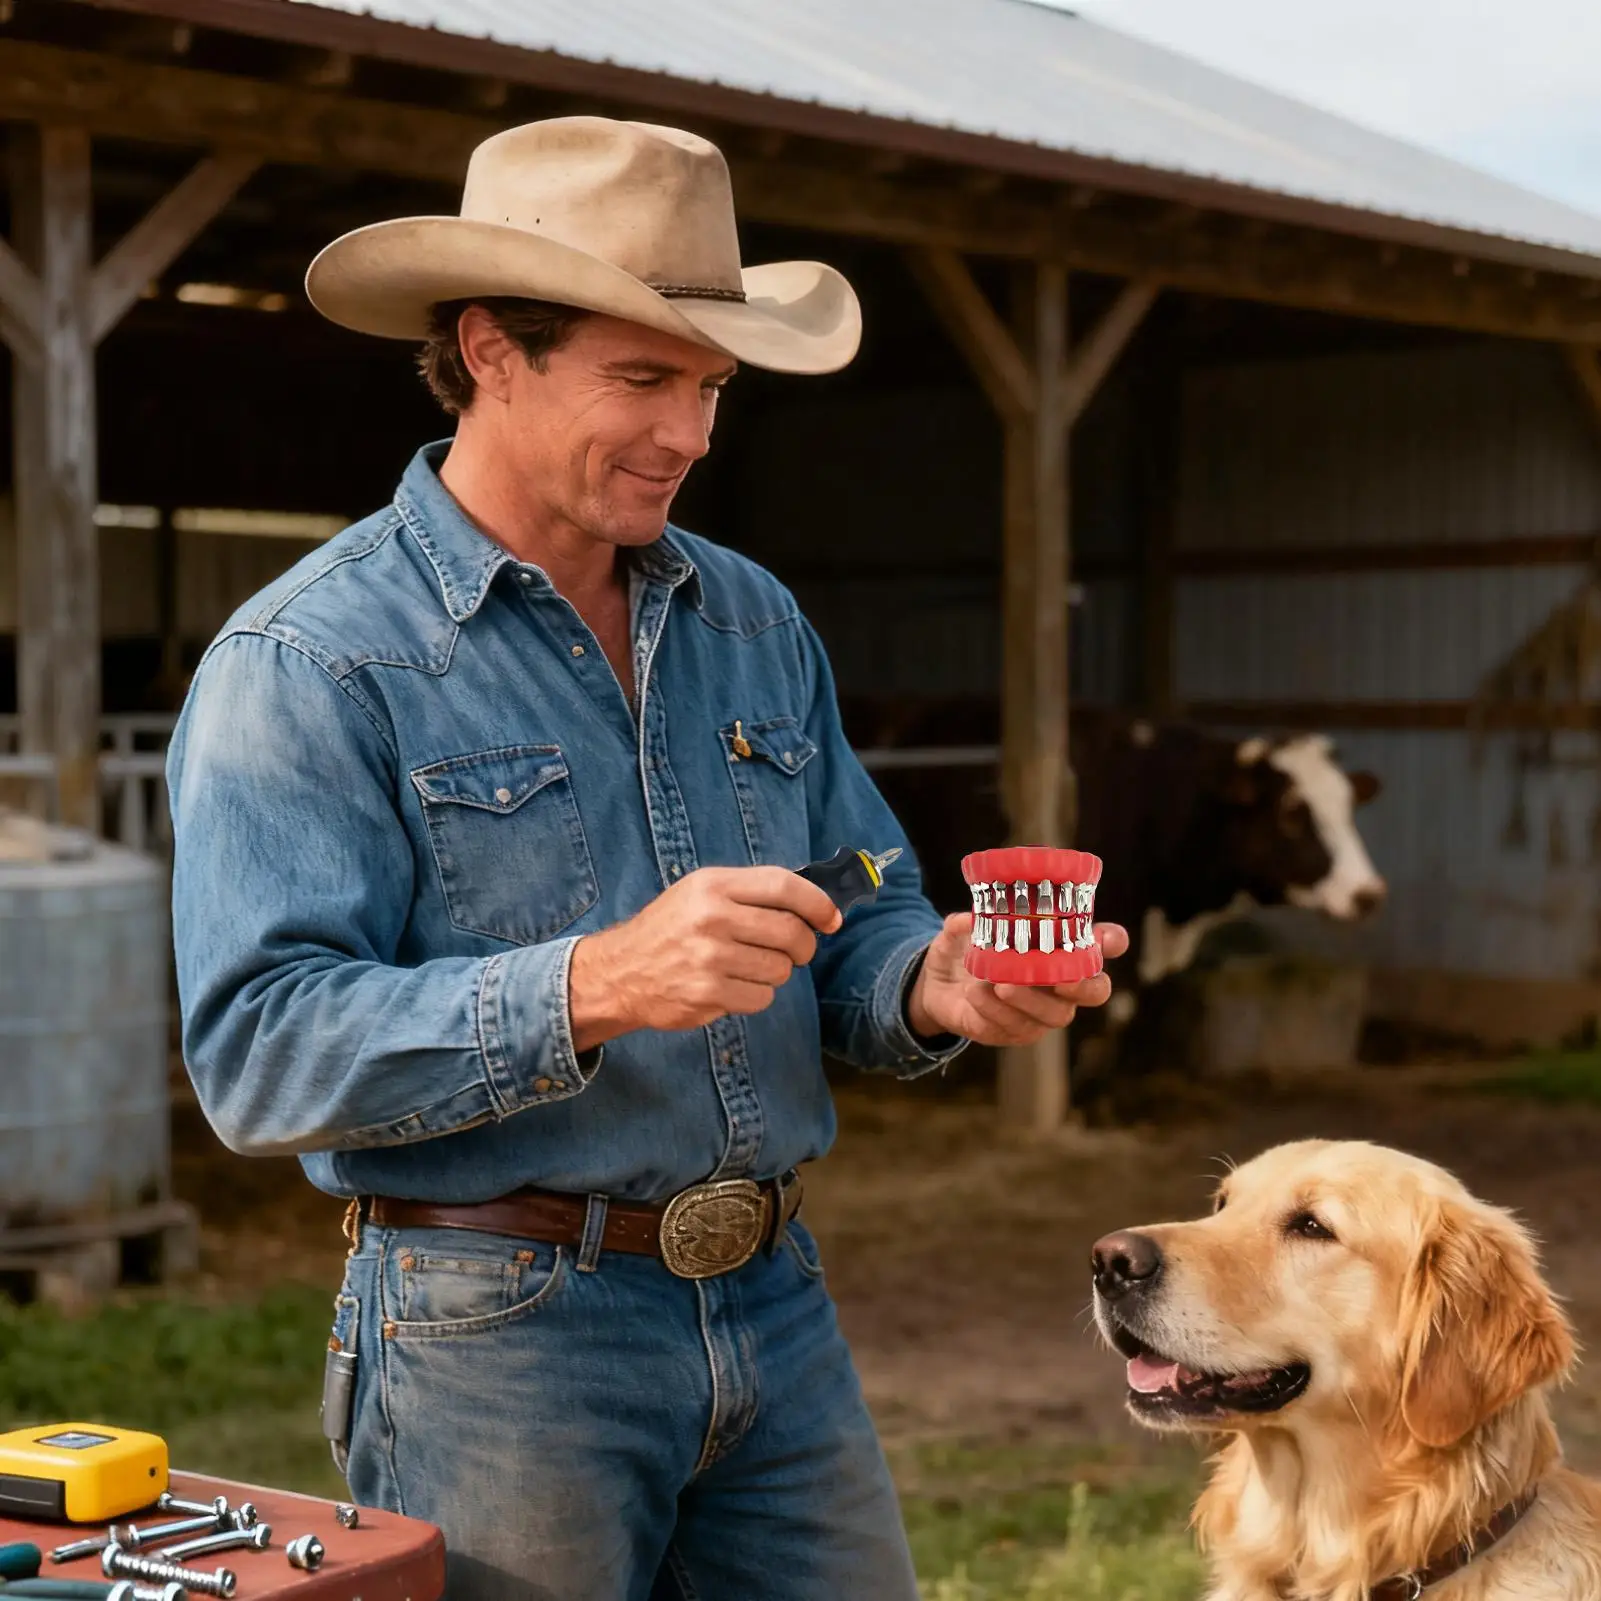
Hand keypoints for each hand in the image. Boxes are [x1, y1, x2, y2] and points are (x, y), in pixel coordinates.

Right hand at [569, 866, 841, 1048]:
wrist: (622, 971)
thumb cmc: (670, 928)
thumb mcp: (701, 892)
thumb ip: (750, 893)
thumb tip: (813, 904)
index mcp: (713, 885)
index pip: (783, 886)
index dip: (818, 903)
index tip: (832, 919)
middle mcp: (712, 917)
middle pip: (790, 931)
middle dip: (804, 946)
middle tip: (796, 951)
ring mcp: (709, 958)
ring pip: (780, 969)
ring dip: (776, 972)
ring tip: (751, 967)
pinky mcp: (708, 993)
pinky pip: (762, 997)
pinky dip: (757, 995)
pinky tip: (734, 986)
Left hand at [906, 913, 1130, 1045]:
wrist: (937, 987)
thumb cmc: (964, 951)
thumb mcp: (958, 932)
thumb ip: (963, 924)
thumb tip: (969, 922)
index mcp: (1058, 950)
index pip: (1100, 946)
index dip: (1112, 942)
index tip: (1105, 938)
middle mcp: (1060, 984)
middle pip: (1096, 992)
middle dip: (1085, 987)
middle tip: (1062, 980)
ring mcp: (1041, 1013)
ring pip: (1055, 1016)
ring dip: (1030, 1000)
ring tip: (1000, 985)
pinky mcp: (1015, 1033)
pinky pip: (1015, 1028)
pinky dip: (995, 1011)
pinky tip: (975, 994)